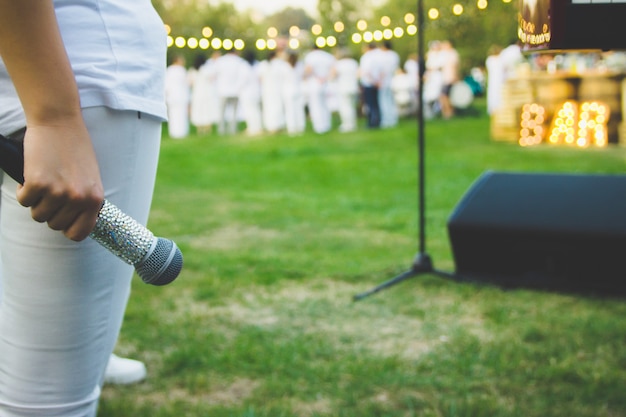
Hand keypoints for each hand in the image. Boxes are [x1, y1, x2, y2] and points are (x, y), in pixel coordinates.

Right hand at [16, 122, 103, 241]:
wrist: (59, 122)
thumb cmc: (75, 149)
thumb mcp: (91, 179)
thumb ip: (85, 201)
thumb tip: (75, 224)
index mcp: (95, 200)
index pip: (79, 233)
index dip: (67, 229)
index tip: (61, 219)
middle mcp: (79, 199)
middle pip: (55, 225)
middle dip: (49, 211)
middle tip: (51, 191)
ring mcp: (58, 192)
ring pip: (38, 215)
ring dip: (36, 201)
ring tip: (43, 182)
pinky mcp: (38, 183)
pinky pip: (24, 201)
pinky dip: (23, 190)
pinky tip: (31, 176)